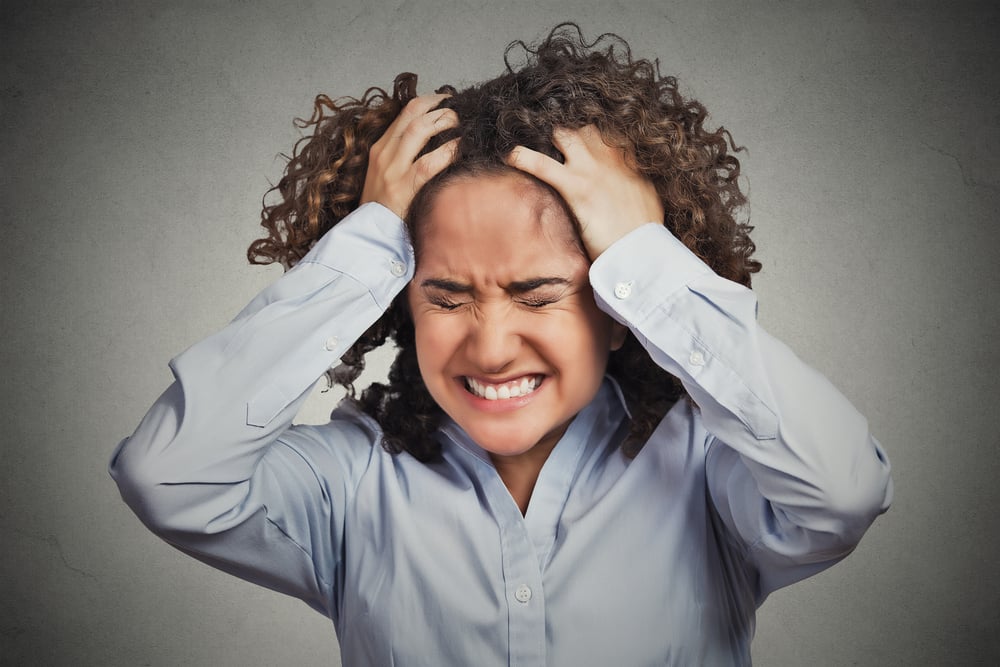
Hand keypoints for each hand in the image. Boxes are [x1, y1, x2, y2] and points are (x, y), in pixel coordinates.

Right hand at [360, 93, 458, 217]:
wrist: (369, 236)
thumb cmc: (382, 208)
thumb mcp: (384, 174)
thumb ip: (402, 156)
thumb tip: (431, 141)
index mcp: (379, 148)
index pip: (405, 112)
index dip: (429, 101)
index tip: (446, 101)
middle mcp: (384, 154)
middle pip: (414, 115)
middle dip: (440, 107)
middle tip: (458, 110)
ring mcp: (393, 170)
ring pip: (419, 130)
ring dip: (444, 122)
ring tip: (461, 124)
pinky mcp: (403, 188)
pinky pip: (430, 162)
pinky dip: (448, 151)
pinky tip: (461, 147)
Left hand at [507, 125, 663, 259]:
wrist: (642, 249)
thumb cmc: (646, 230)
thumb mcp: (648, 198)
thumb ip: (635, 183)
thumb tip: (629, 187)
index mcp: (628, 159)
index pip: (605, 132)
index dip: (588, 134)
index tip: (578, 138)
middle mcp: (609, 157)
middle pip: (583, 127)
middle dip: (567, 131)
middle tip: (553, 142)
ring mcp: (590, 170)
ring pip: (563, 135)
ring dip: (547, 138)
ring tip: (531, 141)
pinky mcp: (575, 187)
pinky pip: (541, 164)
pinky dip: (522, 157)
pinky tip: (511, 156)